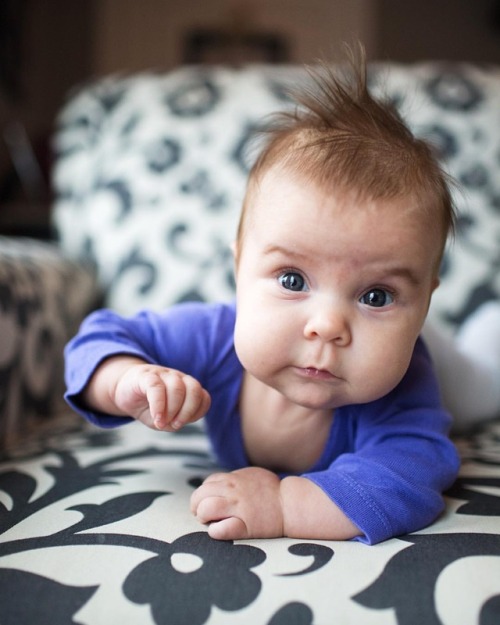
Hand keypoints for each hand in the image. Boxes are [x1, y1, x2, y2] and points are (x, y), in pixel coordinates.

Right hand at [85, 357, 210, 430]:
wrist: (124, 391)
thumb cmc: (147, 406)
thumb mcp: (163, 419)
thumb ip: (173, 423)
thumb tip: (176, 423)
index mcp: (187, 387)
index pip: (203, 397)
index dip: (196, 412)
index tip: (181, 423)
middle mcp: (178, 378)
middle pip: (194, 389)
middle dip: (188, 411)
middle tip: (175, 425)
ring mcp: (162, 374)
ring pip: (177, 388)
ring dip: (173, 410)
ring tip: (162, 423)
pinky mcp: (145, 375)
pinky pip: (157, 387)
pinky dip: (159, 406)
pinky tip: (156, 418)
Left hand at [190, 467, 283, 539]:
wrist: (290, 504)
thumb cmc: (272, 491)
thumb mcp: (251, 475)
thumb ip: (234, 479)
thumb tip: (221, 483)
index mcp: (233, 478)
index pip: (206, 484)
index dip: (204, 495)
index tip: (209, 503)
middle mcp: (232, 491)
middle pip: (199, 495)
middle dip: (197, 506)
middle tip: (203, 515)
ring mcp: (237, 508)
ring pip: (205, 509)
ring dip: (203, 517)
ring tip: (210, 522)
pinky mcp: (244, 526)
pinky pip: (219, 530)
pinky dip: (215, 532)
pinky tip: (219, 531)